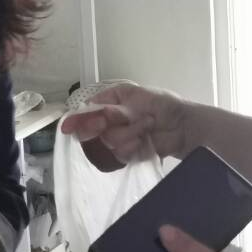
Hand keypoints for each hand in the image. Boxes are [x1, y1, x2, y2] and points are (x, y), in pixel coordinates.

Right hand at [60, 84, 189, 167]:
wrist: (183, 126)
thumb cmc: (161, 104)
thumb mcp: (133, 94)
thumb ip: (107, 102)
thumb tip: (85, 107)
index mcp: (110, 106)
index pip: (86, 115)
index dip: (76, 121)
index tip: (68, 128)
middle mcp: (111, 125)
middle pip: (92, 131)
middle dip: (104, 124)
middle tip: (116, 119)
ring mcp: (120, 141)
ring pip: (108, 142)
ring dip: (128, 133)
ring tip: (146, 126)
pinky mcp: (129, 156)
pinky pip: (120, 155)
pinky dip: (132, 147)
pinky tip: (144, 141)